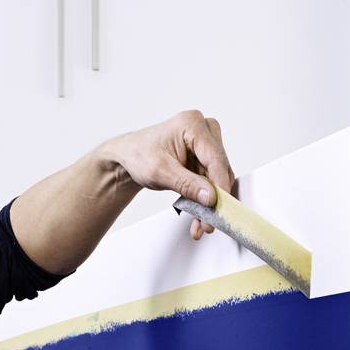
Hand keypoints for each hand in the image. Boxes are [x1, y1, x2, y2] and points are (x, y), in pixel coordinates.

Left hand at [104, 109, 238, 240]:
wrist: (129, 156)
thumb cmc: (139, 155)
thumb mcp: (161, 172)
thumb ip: (188, 184)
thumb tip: (211, 197)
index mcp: (192, 124)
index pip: (215, 158)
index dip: (220, 185)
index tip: (220, 207)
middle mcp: (203, 129)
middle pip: (219, 169)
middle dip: (215, 198)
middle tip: (208, 223)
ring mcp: (206, 143)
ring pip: (218, 178)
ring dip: (210, 203)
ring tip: (201, 225)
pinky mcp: (205, 157)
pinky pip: (212, 181)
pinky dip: (205, 199)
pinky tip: (199, 216)